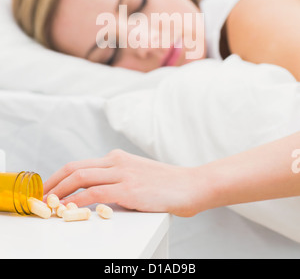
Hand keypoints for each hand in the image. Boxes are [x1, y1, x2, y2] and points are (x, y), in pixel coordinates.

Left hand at [43, 149, 200, 216]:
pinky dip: (78, 201)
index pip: (80, 165)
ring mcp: (123, 174)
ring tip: (49, 205)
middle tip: (41, 196)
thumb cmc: (167, 184)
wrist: (192, 185)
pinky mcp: (130, 190)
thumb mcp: (138, 175)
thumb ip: (118, 180)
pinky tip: (70, 209)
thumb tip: (97, 195)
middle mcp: (117, 162)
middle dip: (54, 183)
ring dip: (60, 192)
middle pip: (75, 169)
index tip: (49, 188)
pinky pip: (96, 194)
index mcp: (118, 158)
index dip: (60, 176)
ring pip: (81, 178)